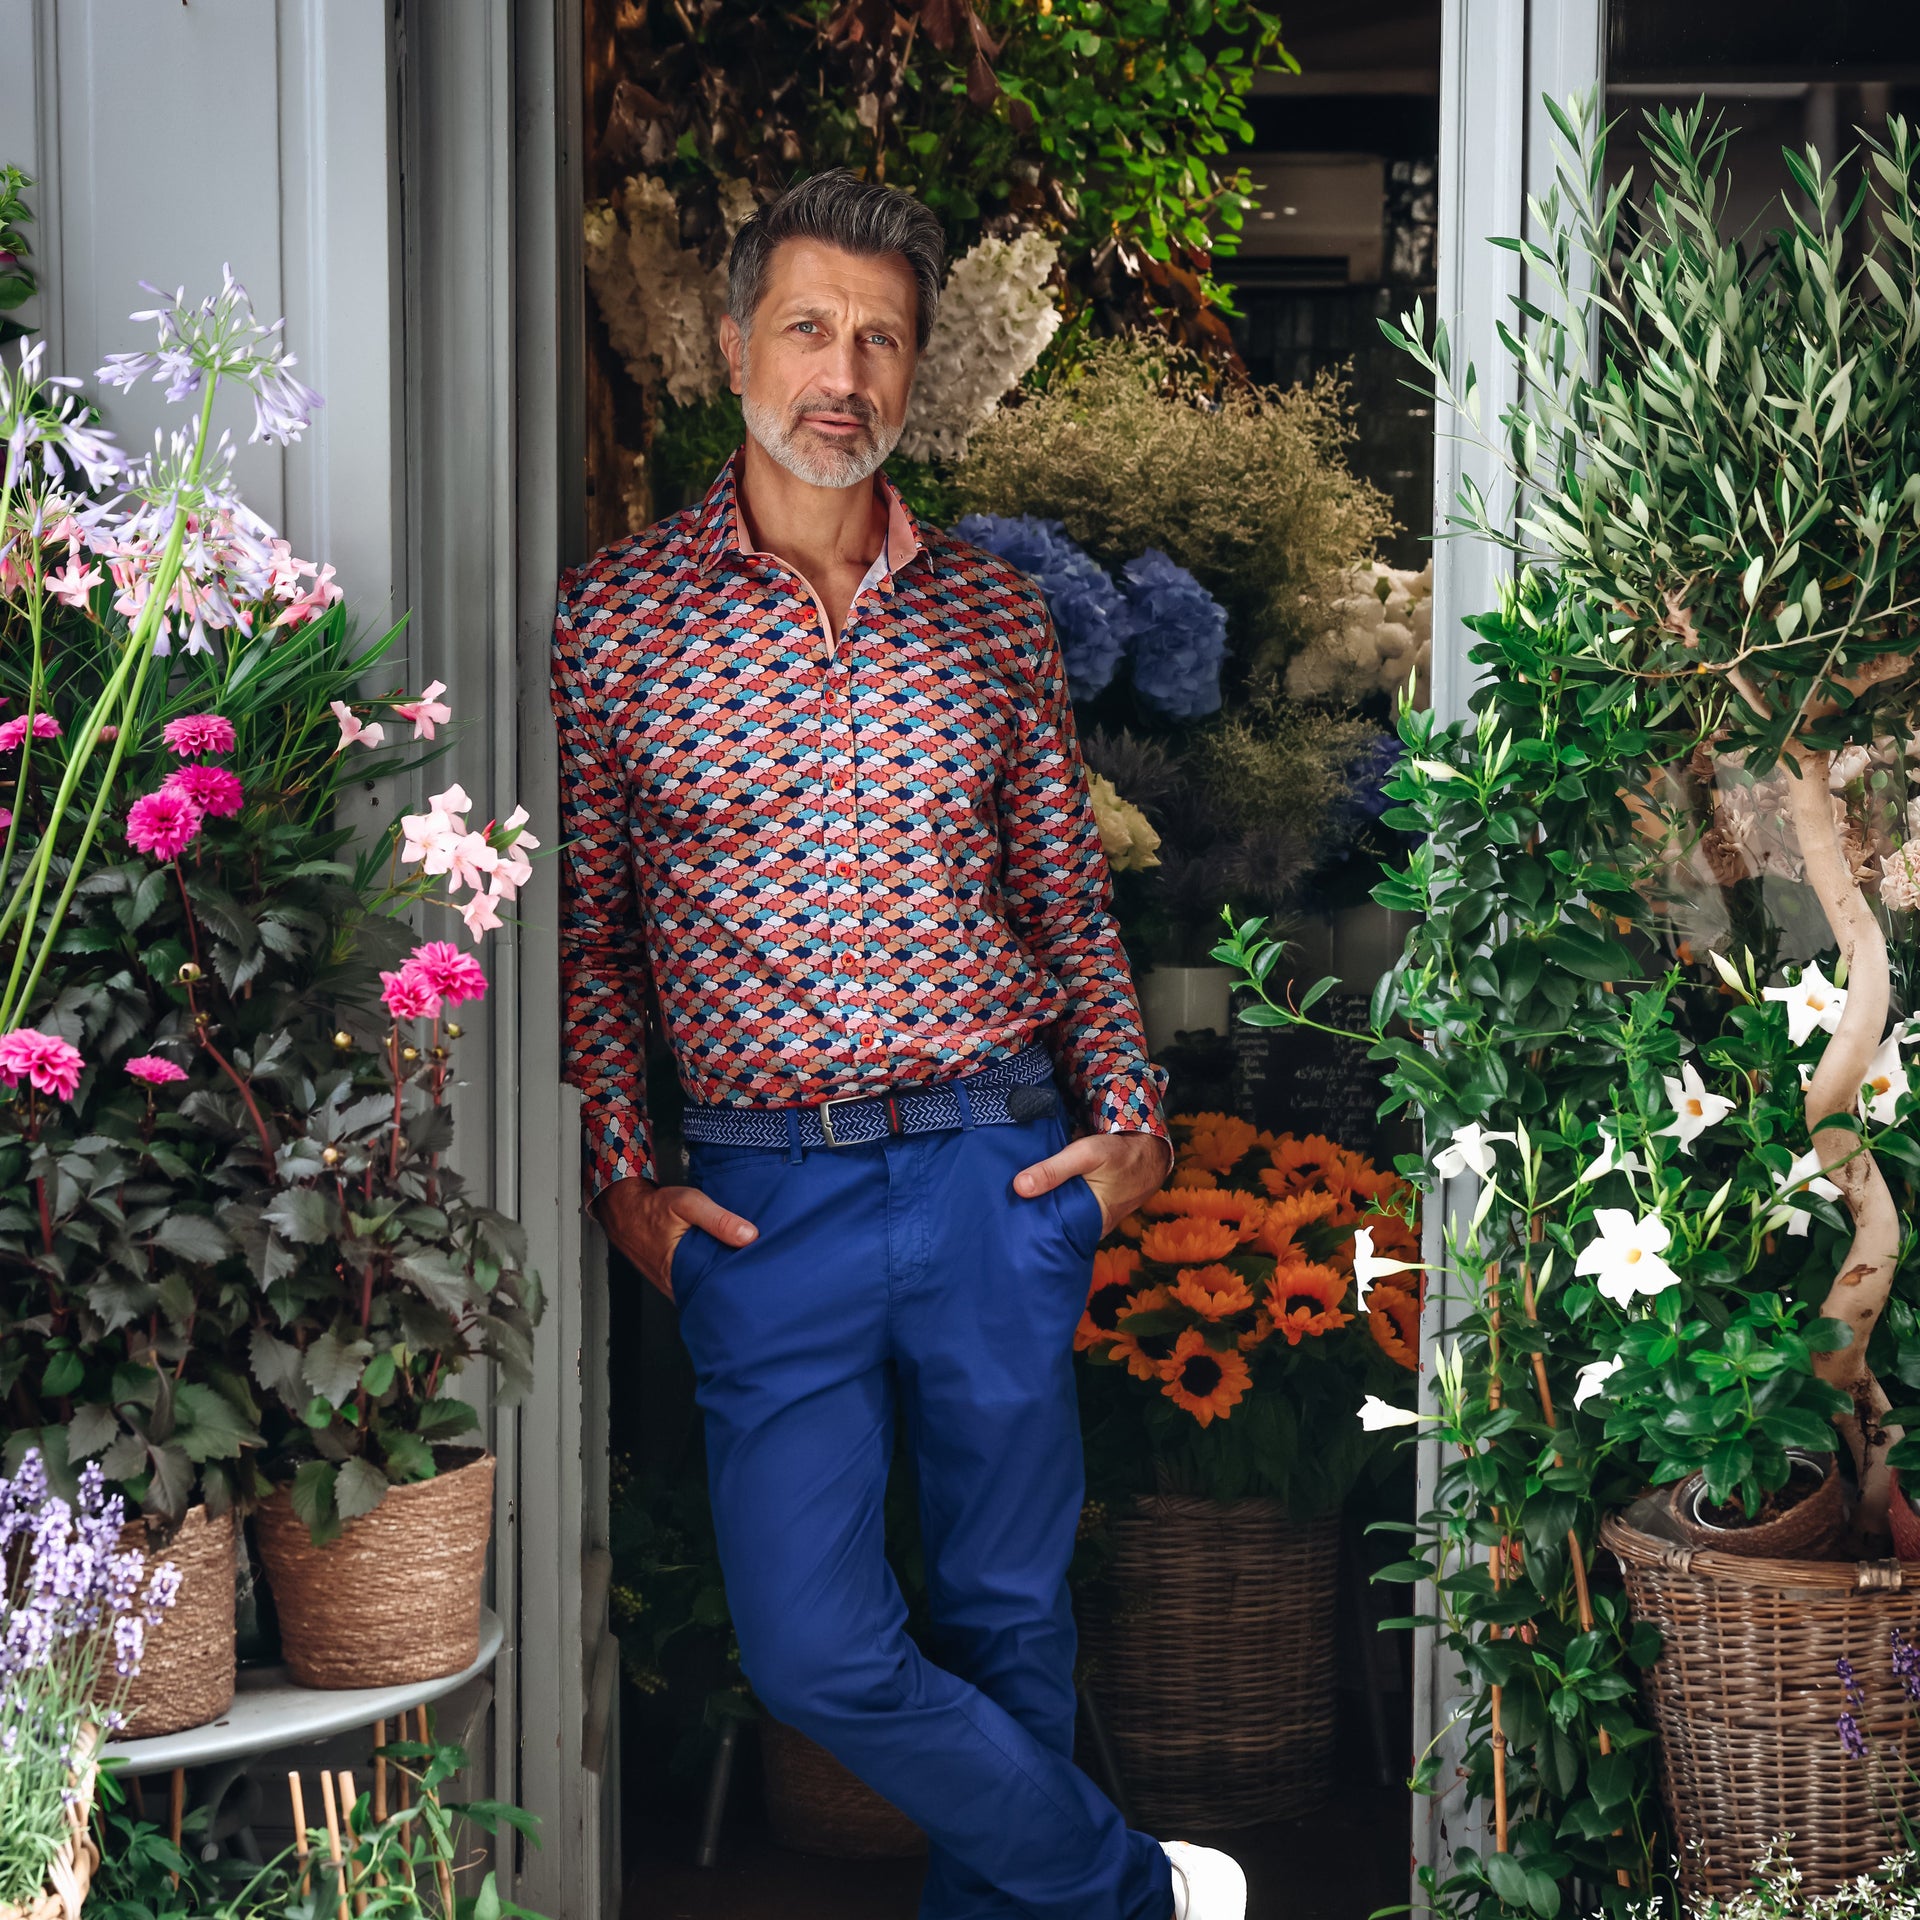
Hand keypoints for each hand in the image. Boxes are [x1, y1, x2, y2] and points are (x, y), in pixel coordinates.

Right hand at [592, 1175, 758, 1300]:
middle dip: (735, 1285)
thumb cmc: (653, 1207)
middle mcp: (676, 1285)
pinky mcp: (671, 1278)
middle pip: (713, 1292)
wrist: (624, 1208)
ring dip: (721, 1280)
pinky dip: (708, 1275)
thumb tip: (749, 1235)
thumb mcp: (688, 1204)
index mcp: (680, 1273)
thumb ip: (719, 1220)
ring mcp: (672, 1284)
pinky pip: (695, 1282)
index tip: (761, 1278)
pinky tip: (722, 1264)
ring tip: (745, 1271)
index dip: (740, 1285)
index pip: (719, 1290)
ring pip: (704, 1289)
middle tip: (759, 1276)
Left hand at [1013, 1131, 1170, 1237]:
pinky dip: (1050, 1199)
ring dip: (1038, 1208)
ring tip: (1003, 1203)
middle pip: (1050, 1228)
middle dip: (1026, 1220)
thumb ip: (1053, 1170)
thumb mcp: (1086, 1155)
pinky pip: (1063, 1207)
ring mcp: (1088, 1219)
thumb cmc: (1120, 1155)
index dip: (1025, 1231)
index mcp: (1087, 1225)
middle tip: (995, 1212)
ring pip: (1056, 1217)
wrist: (1150, 1152)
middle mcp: (1087, 1229)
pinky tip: (1029, 1192)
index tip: (999, 1224)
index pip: (1049, 1237)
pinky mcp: (1086, 1207)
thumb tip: (1019, 1187)